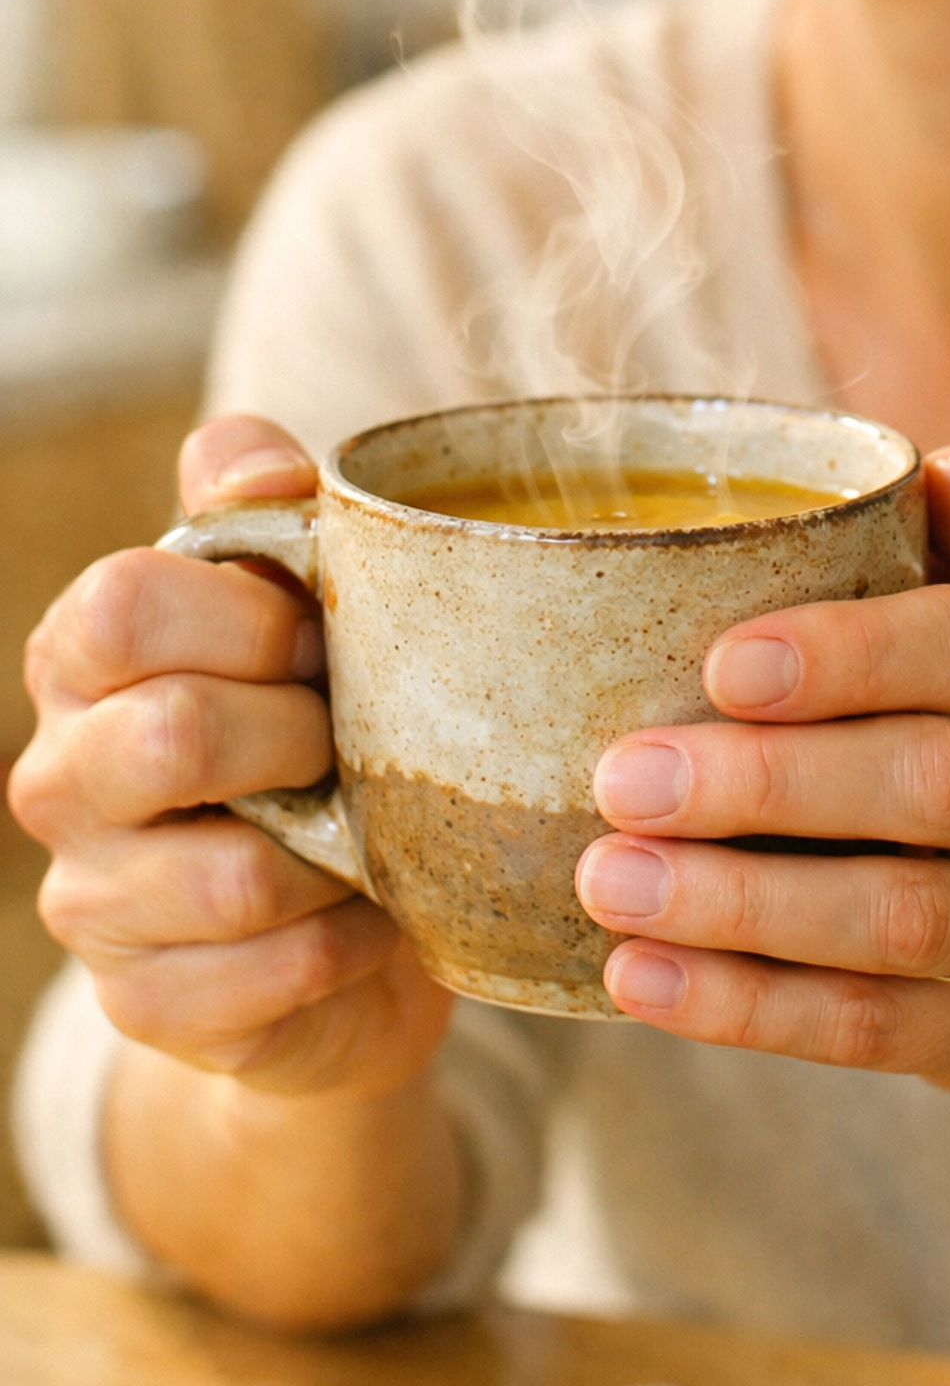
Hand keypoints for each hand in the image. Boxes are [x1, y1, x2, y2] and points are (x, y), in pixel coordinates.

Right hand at [7, 416, 452, 1098]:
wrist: (340, 911)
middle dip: (304, 732)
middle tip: (354, 737)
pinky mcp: (145, 1006)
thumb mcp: (299, 595)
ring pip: (232, 878)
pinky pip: (263, 976)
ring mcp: (92, 901)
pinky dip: (342, 944)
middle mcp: (62, 777)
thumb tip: (251, 464)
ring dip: (339, 852)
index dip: (250, 614)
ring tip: (368, 832)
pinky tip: (363, 918)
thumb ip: (263, 506)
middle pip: (172, 734)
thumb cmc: (316, 719)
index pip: (124, 602)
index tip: (323, 633)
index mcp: (84, 656)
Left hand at [574, 447, 949, 1094]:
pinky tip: (640, 977)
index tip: (718, 665)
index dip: (854, 654)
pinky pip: (875, 1031)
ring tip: (608, 879)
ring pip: (903, 922)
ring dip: (740, 906)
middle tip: (621, 779)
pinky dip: (747, 1008)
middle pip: (940, 784)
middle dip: (768, 784)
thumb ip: (947, 538)